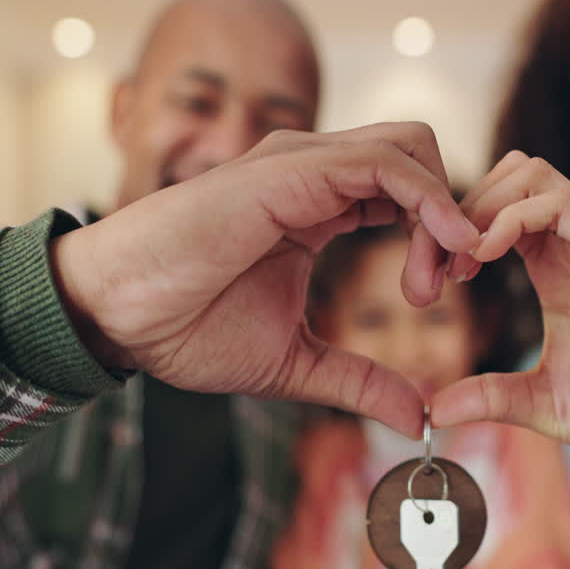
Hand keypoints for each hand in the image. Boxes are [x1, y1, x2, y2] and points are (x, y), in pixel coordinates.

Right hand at [51, 123, 480, 436]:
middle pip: (420, 159)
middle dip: (451, 219)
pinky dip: (428, 200)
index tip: (441, 296)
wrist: (118, 316)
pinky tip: (439, 252)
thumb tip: (419, 418)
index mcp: (318, 206)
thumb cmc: (187, 329)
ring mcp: (302, 164)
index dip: (440, 237)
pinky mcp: (291, 170)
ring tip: (433, 285)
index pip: (405, 193)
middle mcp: (315, 172)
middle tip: (444, 289)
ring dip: (443, 214)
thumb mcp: (296, 364)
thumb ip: (360, 382)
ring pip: (412, 150)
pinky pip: (386, 163)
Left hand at [431, 152, 569, 498]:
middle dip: (458, 210)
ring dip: (482, 205)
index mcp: (559, 276)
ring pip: (532, 175)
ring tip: (458, 261)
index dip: (454, 234)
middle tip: (433, 265)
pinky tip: (484, 256)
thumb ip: (494, 398)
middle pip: (510, 179)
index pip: (497, 217)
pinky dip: (512, 217)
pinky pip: (563, 203)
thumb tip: (435, 408)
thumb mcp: (547, 404)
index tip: (428, 281)